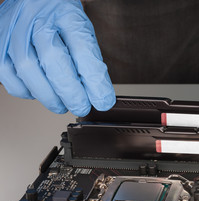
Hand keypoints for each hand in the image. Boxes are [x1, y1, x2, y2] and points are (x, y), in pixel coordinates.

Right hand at [0, 0, 115, 115]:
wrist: (32, 1)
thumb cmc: (58, 17)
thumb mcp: (80, 29)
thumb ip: (88, 58)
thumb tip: (97, 94)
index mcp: (65, 13)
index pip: (83, 49)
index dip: (94, 80)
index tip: (103, 100)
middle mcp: (37, 18)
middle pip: (54, 59)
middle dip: (70, 92)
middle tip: (82, 107)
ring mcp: (14, 30)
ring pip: (28, 69)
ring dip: (49, 96)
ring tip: (63, 105)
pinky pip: (8, 75)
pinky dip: (26, 90)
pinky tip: (40, 92)